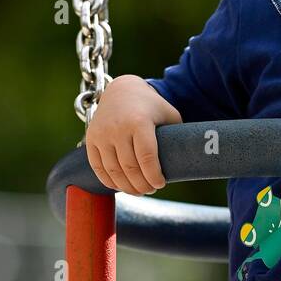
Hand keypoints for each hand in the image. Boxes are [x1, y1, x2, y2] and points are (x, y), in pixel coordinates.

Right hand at [85, 75, 181, 194]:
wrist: (121, 90)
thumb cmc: (151, 106)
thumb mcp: (169, 114)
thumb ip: (178, 135)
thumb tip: (190, 161)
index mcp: (139, 122)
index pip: (147, 158)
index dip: (154, 176)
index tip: (161, 184)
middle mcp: (118, 128)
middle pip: (130, 168)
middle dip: (142, 184)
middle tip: (151, 189)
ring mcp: (101, 134)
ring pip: (114, 171)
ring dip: (127, 186)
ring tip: (138, 191)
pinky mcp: (90, 139)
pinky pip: (98, 167)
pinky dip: (109, 181)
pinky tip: (120, 186)